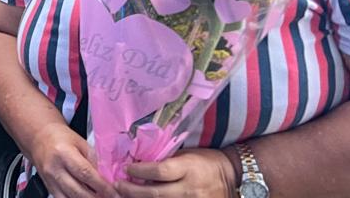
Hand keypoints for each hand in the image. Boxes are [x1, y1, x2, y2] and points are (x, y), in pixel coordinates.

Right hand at [29, 122, 119, 197]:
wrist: (39, 138)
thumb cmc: (61, 138)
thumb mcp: (81, 143)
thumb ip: (94, 160)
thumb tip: (107, 178)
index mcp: (63, 153)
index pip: (85, 173)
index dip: (101, 186)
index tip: (114, 192)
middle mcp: (54, 169)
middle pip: (77, 191)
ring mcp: (49, 181)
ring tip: (98, 197)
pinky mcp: (49, 188)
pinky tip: (87, 197)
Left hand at [115, 148, 236, 197]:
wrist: (232, 177)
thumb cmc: (205, 161)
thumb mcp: (186, 155)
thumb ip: (165, 161)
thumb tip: (137, 162)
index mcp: (188, 168)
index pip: (160, 172)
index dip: (140, 171)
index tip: (126, 169)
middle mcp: (190, 189)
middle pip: (155, 194)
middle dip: (132, 191)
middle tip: (117, 186)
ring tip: (123, 195)